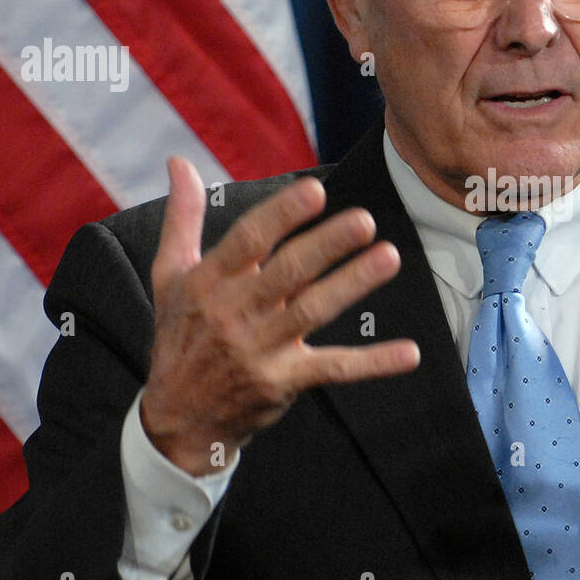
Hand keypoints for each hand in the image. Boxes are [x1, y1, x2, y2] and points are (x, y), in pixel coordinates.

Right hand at [140, 157, 419, 475]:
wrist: (177, 418)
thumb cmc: (180, 337)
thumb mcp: (170, 276)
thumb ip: (183, 217)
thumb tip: (179, 161)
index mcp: (209, 282)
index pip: (248, 241)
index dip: (282, 215)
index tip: (315, 191)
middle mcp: (234, 313)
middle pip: (287, 273)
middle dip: (326, 245)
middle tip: (365, 220)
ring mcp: (261, 350)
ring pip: (313, 311)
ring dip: (353, 285)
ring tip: (389, 258)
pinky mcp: (284, 381)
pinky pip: (334, 368)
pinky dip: (373, 363)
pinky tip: (409, 353)